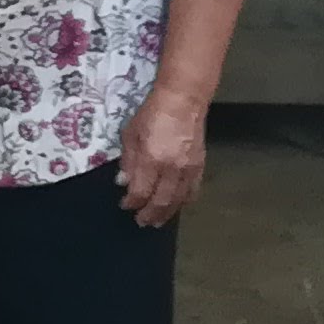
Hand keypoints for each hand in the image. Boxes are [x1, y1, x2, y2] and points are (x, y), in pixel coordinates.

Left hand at [117, 90, 208, 226]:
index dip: (132, 202)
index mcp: (152, 159)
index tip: (125, 205)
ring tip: (157, 221)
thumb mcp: (131, 134)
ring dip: (167, 213)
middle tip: (141, 222)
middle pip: (161, 201)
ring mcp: (188, 169)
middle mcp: (172, 168)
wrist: (183, 101)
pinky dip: (184, 202)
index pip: (141, 192)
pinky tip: (177, 206)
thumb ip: (128, 161)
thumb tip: (123, 183)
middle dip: (149, 214)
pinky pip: (193, 191)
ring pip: (178, 200)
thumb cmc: (152, 114)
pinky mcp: (200, 166)